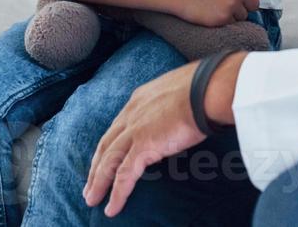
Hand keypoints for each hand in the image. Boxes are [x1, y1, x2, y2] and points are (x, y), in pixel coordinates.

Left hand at [84, 52, 248, 215]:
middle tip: (90, 185)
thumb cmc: (203, 88)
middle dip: (96, 167)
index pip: (118, 126)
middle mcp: (131, 113)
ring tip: (92, 200)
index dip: (109, 145)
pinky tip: (112, 208)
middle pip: (106, 145)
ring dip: (98, 182)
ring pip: (108, 161)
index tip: (104, 159)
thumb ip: (169, 107)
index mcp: (139, 99)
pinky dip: (117, 194)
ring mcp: (135, 129)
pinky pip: (124, 175)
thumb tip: (176, 120)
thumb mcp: (178, 93)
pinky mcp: (143, 146)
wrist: (208, 89)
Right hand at [177, 0, 263, 26]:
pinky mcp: (224, 17)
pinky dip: (226, 20)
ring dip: (235, 14)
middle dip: (245, 5)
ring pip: (244, 15)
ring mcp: (231, 4)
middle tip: (229, 2)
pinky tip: (214, 12)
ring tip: (218, 6)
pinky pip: (233, 23)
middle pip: (255, 4)